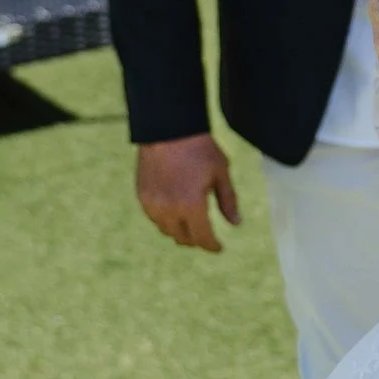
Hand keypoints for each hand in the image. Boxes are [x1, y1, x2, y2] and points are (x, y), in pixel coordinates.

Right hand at [136, 132, 239, 252]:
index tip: (219, 248)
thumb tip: (236, 223)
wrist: (168, 130)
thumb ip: (228, 201)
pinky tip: (175, 210)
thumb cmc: (199, 149)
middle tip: (206, 236)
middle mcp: (169, 210)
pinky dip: (166, 220)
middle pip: (183, 238)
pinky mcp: (142, 197)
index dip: (212, 246)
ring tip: (191, 223)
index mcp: (192, 205)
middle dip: (196, 240)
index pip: (203, 237)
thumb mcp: (221, 173)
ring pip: (166, 231)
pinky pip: (154, 218)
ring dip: (179, 231)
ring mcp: (152, 204)